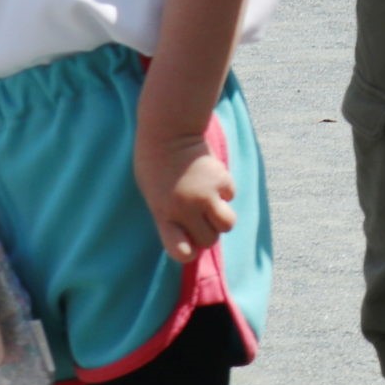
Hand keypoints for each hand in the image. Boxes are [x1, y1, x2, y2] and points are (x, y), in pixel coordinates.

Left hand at [134, 132, 235, 263]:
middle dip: (208, 232)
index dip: (188, 251)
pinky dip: (225, 191)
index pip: (181, 252)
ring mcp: (206, 194)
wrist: (168, 132)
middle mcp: (186, 209)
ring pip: (227, 224)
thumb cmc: (154, 165)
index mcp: (164, 215)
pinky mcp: (221, 179)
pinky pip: (231, 196)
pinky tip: (212, 180)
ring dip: (221, 218)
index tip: (187, 242)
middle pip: (210, 240)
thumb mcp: (153, 196)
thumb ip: (169, 216)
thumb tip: (190, 233)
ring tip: (212, 205)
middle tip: (201, 218)